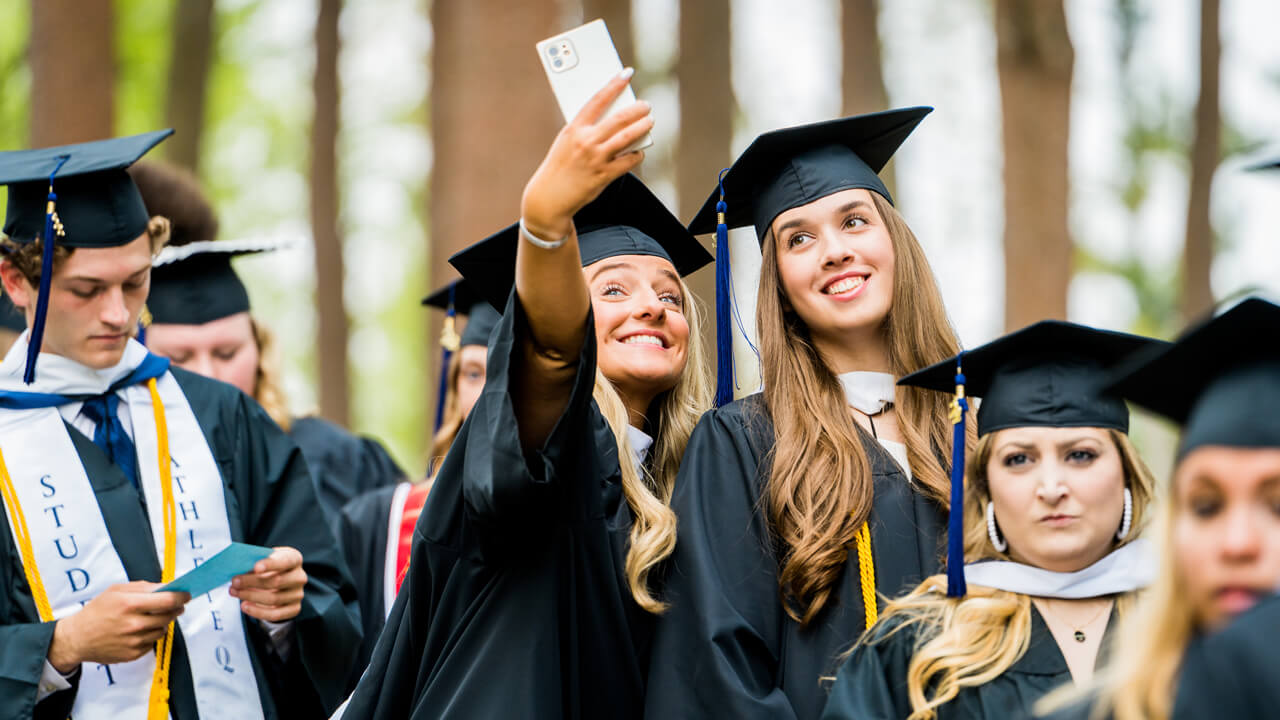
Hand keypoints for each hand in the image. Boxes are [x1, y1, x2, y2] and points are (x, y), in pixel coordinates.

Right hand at [47, 581, 188, 673]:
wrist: (77, 638)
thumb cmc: (97, 611)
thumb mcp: (116, 591)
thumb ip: (143, 587)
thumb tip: (168, 587)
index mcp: (129, 604)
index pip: (168, 600)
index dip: (182, 596)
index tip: (187, 594)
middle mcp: (133, 624)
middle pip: (169, 615)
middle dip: (176, 608)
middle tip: (176, 604)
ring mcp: (134, 641)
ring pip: (163, 629)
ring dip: (163, 622)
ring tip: (151, 616)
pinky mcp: (133, 654)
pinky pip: (153, 642)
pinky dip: (151, 634)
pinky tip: (140, 630)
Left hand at [230, 546, 306, 622]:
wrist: (280, 581)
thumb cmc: (270, 567)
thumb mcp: (265, 558)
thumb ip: (256, 561)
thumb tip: (238, 568)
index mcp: (294, 559)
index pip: (285, 561)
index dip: (271, 564)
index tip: (256, 567)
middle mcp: (299, 577)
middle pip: (276, 581)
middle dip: (252, 582)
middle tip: (234, 582)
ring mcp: (298, 594)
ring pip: (274, 599)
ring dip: (250, 597)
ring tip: (234, 593)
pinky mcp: (294, 609)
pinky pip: (275, 614)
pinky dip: (258, 612)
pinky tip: (244, 606)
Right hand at [521, 68, 652, 239]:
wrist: (549, 196)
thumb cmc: (560, 166)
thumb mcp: (566, 141)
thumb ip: (585, 129)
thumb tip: (611, 119)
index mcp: (574, 129)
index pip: (598, 100)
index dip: (614, 85)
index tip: (626, 74)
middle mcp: (586, 141)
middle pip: (618, 119)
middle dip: (636, 109)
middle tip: (646, 105)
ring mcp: (596, 159)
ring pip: (627, 137)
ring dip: (642, 127)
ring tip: (650, 121)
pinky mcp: (603, 176)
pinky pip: (628, 162)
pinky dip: (636, 155)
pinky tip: (640, 152)